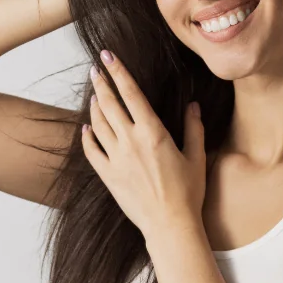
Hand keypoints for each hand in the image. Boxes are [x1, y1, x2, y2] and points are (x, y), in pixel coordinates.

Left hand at [83, 49, 206, 239]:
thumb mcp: (196, 157)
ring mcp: (116, 158)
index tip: (108, 56)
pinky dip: (86, 136)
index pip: (131, 93)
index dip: (118, 71)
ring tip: (94, 94)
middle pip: (109, 104)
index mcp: (153, 132)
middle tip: (95, 69)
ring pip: (98, 124)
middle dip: (101, 83)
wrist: (170, 225)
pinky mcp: (107, 175)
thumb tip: (193, 105)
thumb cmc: (187, 193)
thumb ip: (193, 128)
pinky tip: (86, 128)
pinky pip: (91, 150)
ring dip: (94, 106)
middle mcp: (130, 141)